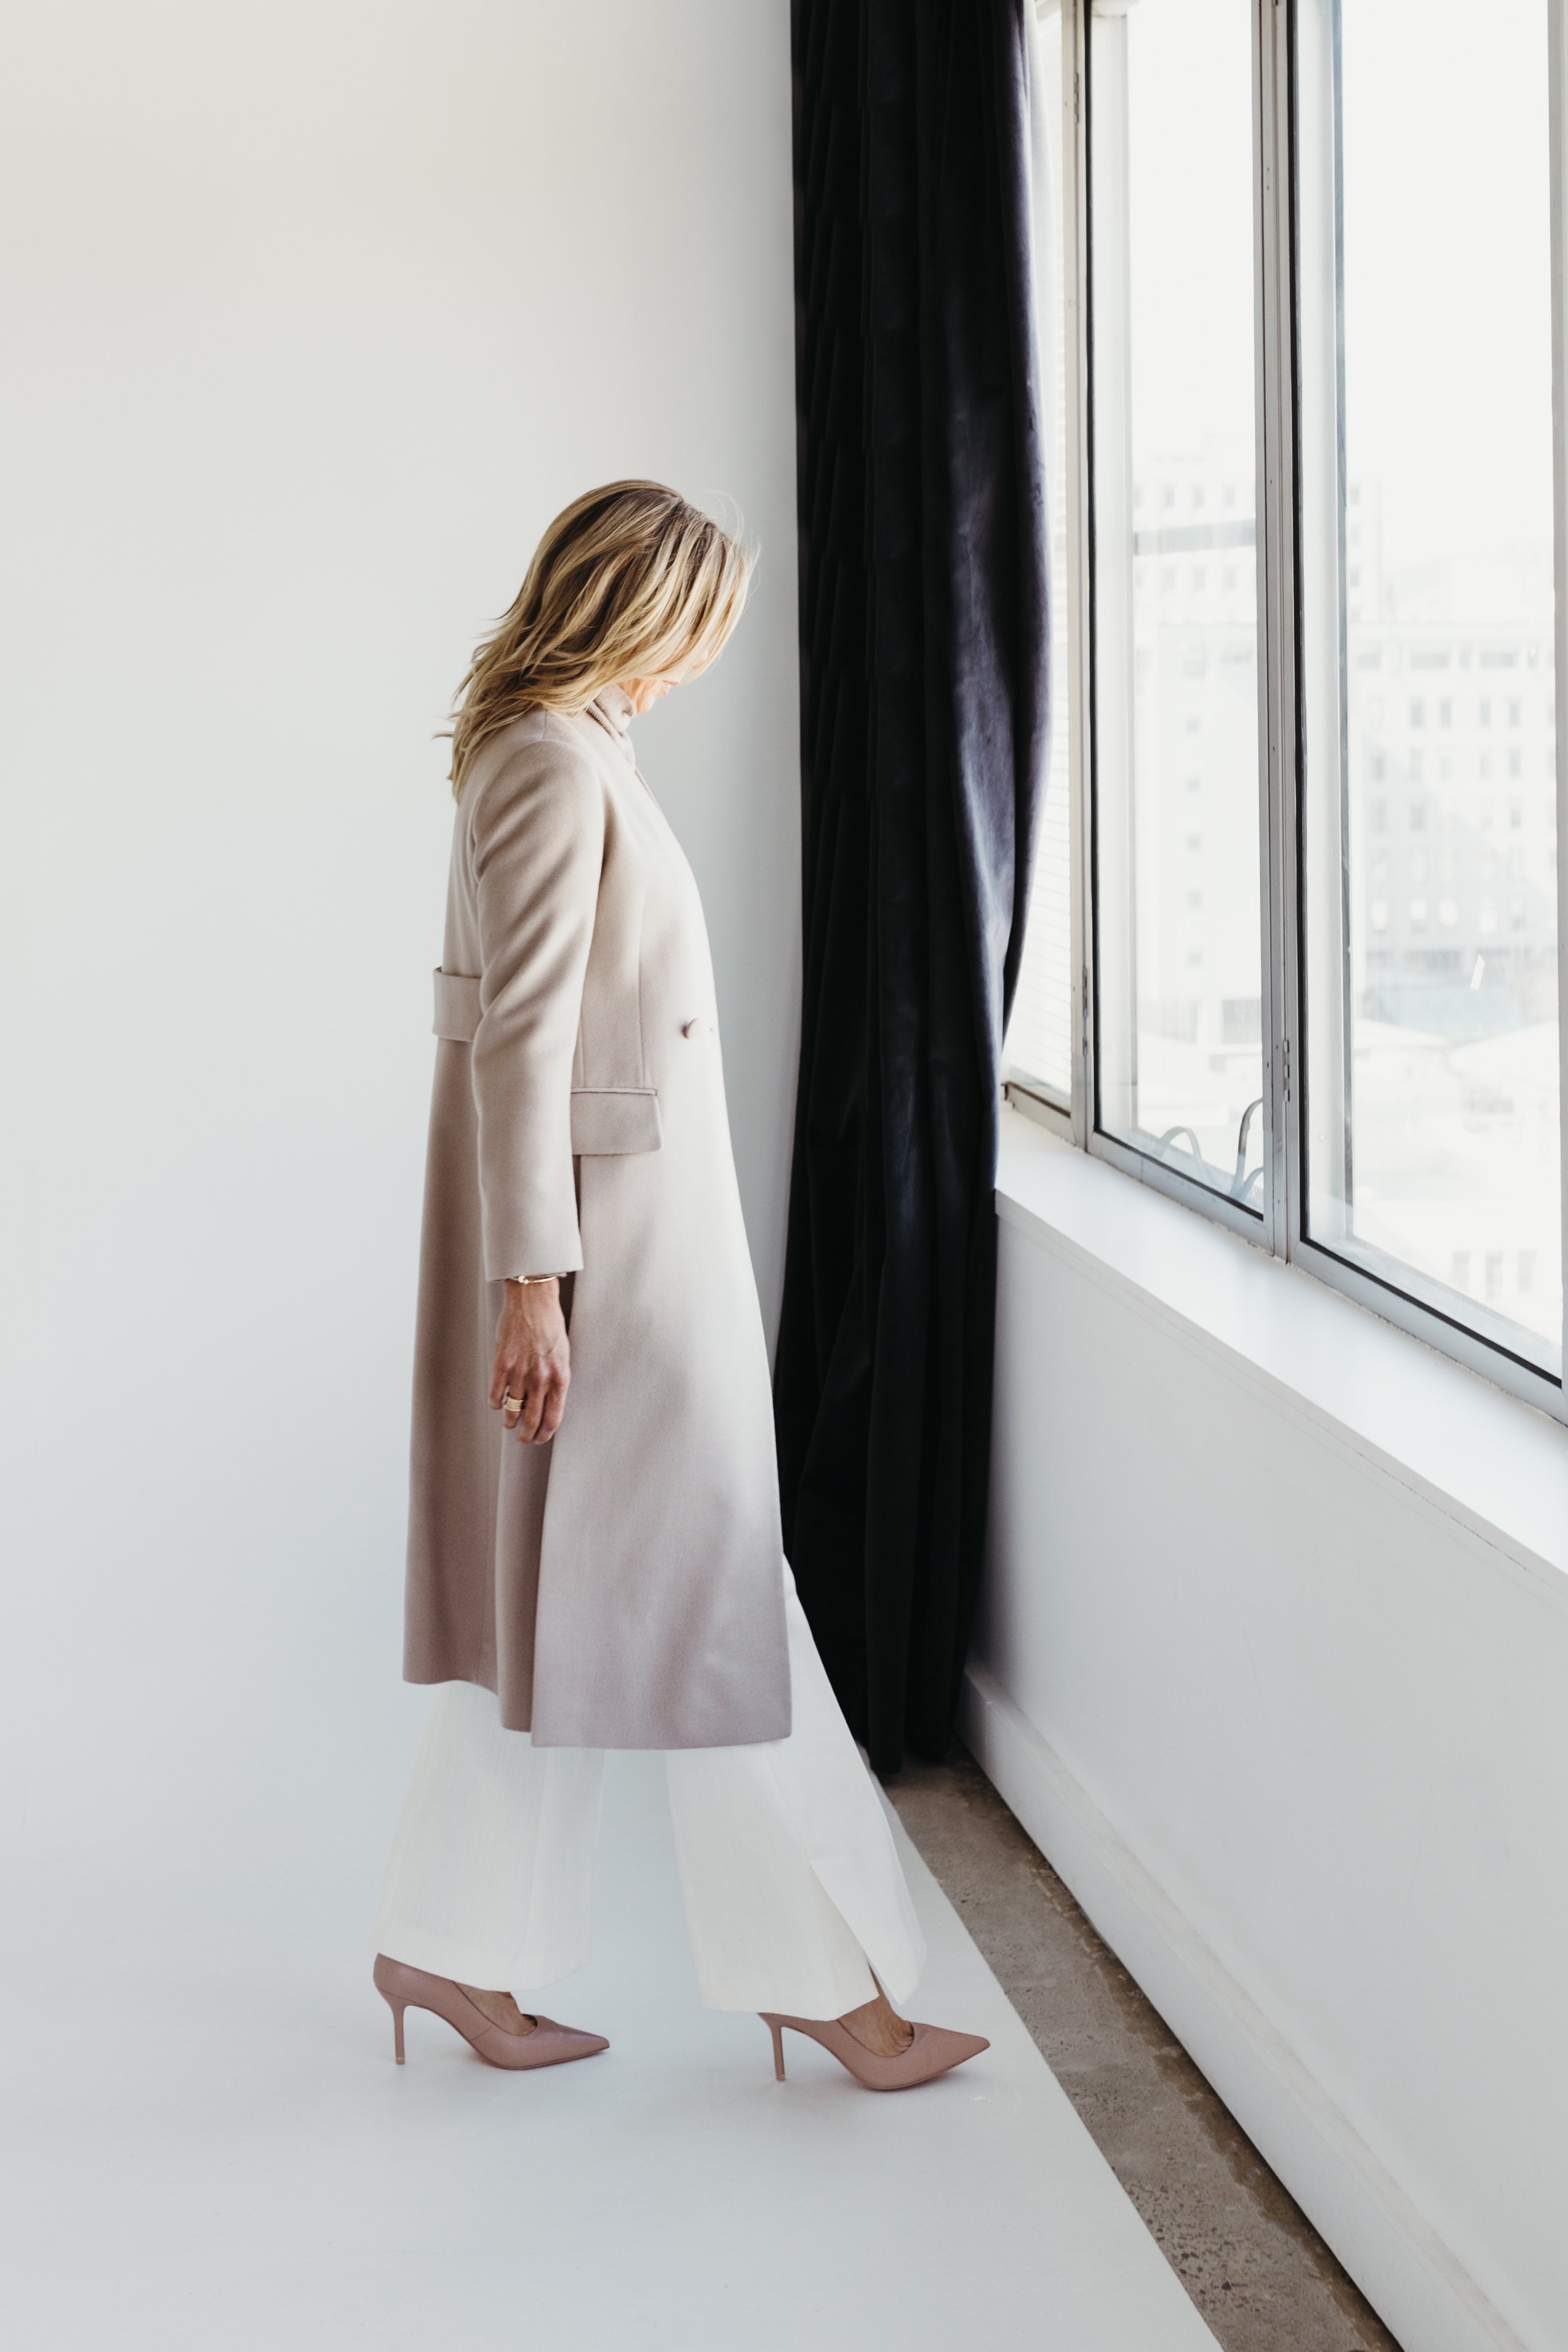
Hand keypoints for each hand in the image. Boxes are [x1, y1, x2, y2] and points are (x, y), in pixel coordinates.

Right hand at [490, 1279, 569, 1442]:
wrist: (532, 1302)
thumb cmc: (550, 1325)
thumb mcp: (563, 1355)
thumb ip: (556, 1380)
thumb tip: (548, 1401)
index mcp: (560, 1378)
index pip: (553, 1418)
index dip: (545, 1434)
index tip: (540, 1439)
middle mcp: (541, 1379)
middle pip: (532, 1420)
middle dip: (527, 1435)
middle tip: (524, 1439)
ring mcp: (520, 1373)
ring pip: (512, 1410)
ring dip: (510, 1421)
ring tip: (509, 1424)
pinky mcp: (502, 1365)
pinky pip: (496, 1394)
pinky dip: (496, 1403)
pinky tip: (497, 1404)